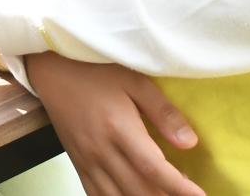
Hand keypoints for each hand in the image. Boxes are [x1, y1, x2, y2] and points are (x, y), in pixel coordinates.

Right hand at [25, 54, 202, 195]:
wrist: (50, 67)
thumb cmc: (93, 68)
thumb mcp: (134, 80)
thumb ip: (162, 112)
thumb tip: (189, 143)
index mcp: (118, 128)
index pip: (153, 168)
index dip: (179, 188)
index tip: (199, 195)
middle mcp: (100, 150)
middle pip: (138, 190)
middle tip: (188, 195)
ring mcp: (86, 160)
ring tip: (163, 195)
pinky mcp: (76, 162)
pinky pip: (96, 194)